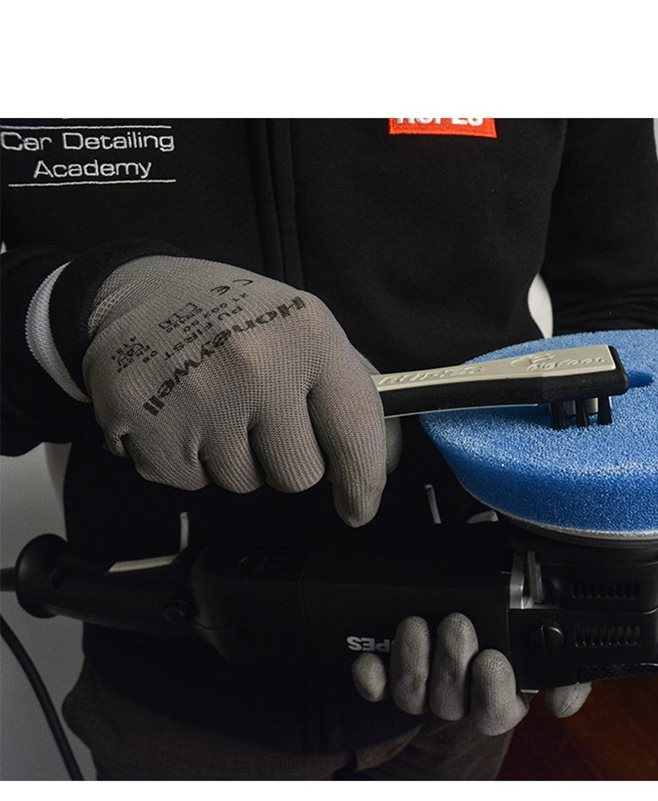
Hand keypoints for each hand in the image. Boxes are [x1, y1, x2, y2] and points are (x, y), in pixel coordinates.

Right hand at [82, 255, 399, 524]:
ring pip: (244, 483)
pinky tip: (181, 416)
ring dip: (235, 459)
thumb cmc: (236, 319)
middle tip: (263, 419)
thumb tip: (382, 459)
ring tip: (216, 406)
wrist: (132, 293)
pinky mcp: (147, 425)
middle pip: (299, 474)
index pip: (355, 432)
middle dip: (287, 460)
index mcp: (307, 334)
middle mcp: (256, 364)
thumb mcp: (305, 327)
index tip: (360, 507)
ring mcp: (199, 397)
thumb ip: (351, 389)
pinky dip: (189, 461)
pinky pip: (191, 483)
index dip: (363, 482)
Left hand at [352, 613, 591, 735]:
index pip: (496, 713)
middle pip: (449, 701)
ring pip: (411, 694)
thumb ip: (567, 675)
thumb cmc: (514, 628)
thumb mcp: (550, 649)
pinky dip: (370, 676)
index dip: (492, 691)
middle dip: (451, 663)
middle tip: (456, 624)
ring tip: (417, 625)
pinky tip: (370, 660)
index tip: (492, 659)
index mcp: (503, 697)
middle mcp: (460, 699)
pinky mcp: (391, 679)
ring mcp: (424, 691)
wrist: (478, 603)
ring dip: (412, 660)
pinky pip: (376, 689)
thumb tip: (561, 704)